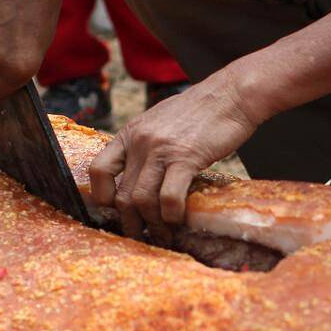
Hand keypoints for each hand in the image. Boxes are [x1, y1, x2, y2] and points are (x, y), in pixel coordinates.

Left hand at [89, 69, 262, 243]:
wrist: (231, 94)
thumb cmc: (201, 111)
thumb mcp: (160, 122)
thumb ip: (145, 145)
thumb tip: (140, 175)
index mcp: (130, 133)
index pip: (98, 170)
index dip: (102, 196)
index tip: (116, 210)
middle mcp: (140, 141)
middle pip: (122, 194)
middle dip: (130, 222)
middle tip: (142, 235)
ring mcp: (161, 150)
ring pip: (142, 200)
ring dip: (153, 225)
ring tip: (163, 235)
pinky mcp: (186, 158)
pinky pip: (169, 197)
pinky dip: (172, 215)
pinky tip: (179, 219)